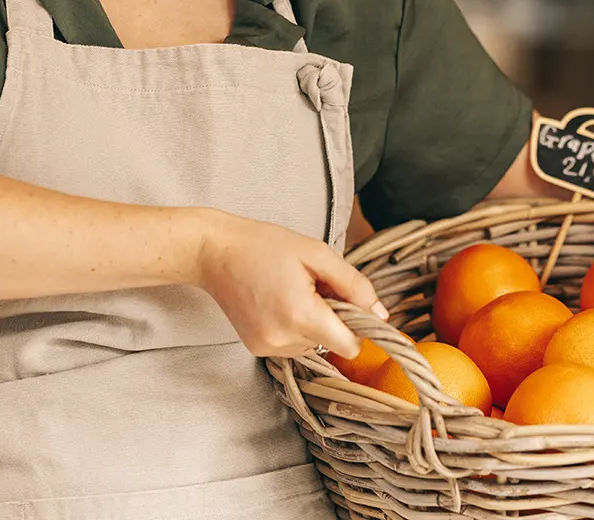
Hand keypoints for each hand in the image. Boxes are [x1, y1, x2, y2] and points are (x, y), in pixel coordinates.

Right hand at [187, 209, 386, 358]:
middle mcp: (284, 338)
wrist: (213, 252)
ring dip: (312, 324)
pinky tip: (276, 303)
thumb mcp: (317, 253)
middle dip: (331, 319)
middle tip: (311, 287)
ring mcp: (267, 346)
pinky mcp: (256, 347)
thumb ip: (354, 285)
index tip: (346, 302)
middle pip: (332, 344)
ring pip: (313, 346)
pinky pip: (292, 345)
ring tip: (290, 293)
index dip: (356, 325)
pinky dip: (293, 328)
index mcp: (302, 315)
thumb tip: (381, 315)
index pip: (350, 345)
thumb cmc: (263, 245)